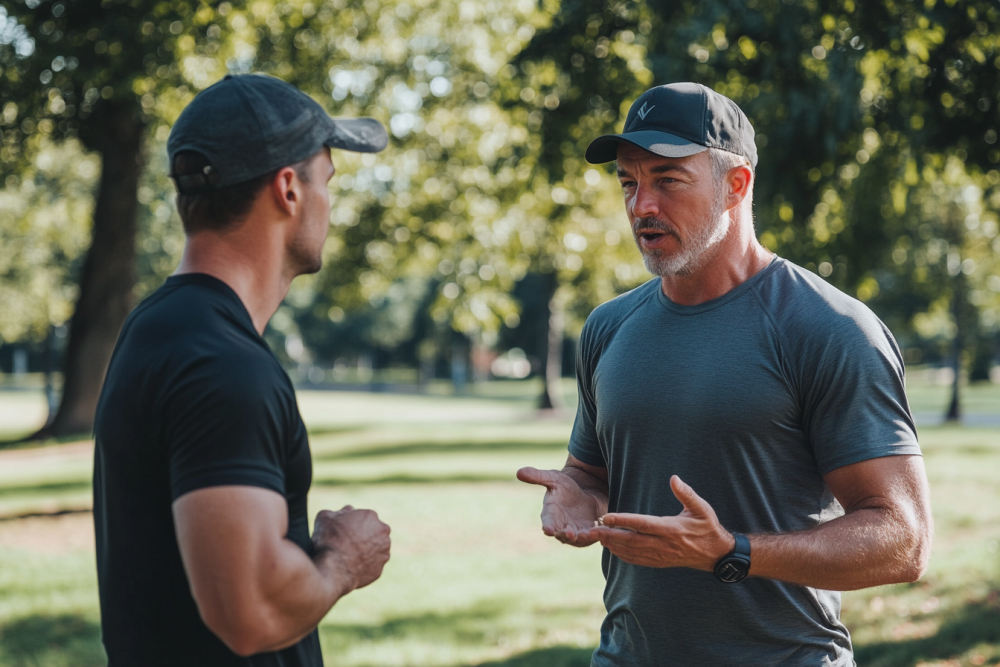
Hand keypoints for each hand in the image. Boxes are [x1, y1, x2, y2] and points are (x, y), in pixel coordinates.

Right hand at [312, 506, 390, 593]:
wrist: (333, 570)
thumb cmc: (328, 541)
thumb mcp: (325, 517)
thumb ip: (338, 511)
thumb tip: (347, 510)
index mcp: (370, 516)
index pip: (363, 517)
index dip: (352, 524)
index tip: (344, 531)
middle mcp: (383, 532)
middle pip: (373, 531)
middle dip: (363, 536)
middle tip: (348, 544)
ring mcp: (384, 551)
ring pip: (375, 549)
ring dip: (367, 551)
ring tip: (350, 557)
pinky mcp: (380, 569)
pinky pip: (373, 565)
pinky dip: (365, 566)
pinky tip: (352, 567)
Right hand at [517, 467, 603, 546]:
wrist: (585, 493)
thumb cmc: (565, 486)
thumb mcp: (553, 479)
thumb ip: (538, 477)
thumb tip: (518, 472)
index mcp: (551, 515)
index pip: (547, 522)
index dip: (548, 526)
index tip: (548, 529)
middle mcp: (561, 526)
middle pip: (562, 535)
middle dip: (566, 535)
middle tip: (570, 534)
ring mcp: (576, 532)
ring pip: (578, 539)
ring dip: (581, 538)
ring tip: (585, 534)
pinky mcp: (590, 533)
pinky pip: (592, 537)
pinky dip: (595, 535)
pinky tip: (600, 530)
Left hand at [592, 475, 733, 569]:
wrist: (717, 554)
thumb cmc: (708, 527)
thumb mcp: (702, 508)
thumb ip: (687, 494)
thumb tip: (674, 478)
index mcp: (671, 529)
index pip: (642, 524)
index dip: (623, 520)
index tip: (607, 517)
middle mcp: (663, 544)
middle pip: (631, 541)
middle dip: (610, 536)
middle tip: (592, 530)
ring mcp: (661, 556)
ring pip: (632, 552)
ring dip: (613, 546)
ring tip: (597, 538)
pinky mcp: (660, 562)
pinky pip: (638, 560)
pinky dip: (623, 555)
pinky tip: (612, 549)